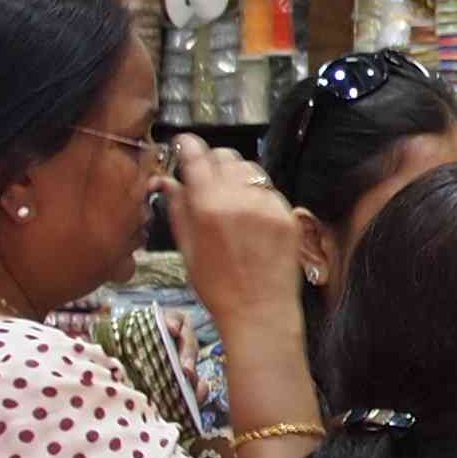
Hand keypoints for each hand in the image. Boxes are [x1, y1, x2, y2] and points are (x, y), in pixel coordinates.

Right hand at [162, 142, 303, 337]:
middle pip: (226, 156)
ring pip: (250, 169)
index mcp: (209, 207)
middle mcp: (240, 199)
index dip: (188, 146)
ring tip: (232, 203)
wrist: (260, 313)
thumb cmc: (217, 288)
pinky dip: (258, 197)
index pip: (197, 156)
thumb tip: (167, 181)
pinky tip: (252, 220)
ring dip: (237, 177)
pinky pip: (270, 191)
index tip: (184, 145)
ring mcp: (268, 205)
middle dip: (213, 162)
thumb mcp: (187, 249)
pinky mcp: (288, 214)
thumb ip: (179, 208)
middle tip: (208, 181)